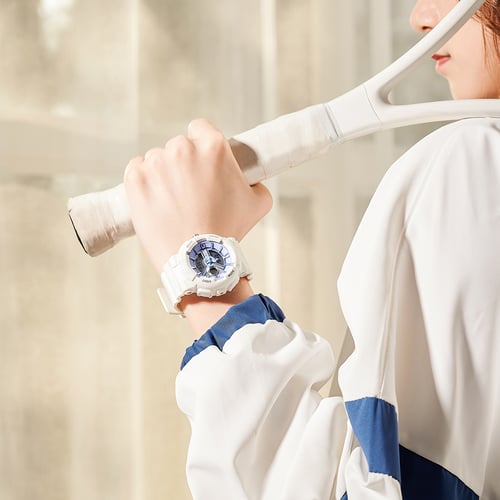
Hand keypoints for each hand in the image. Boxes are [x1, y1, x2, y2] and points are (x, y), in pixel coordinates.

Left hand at [123, 119, 272, 273]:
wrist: (197, 260)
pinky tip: (155, 200)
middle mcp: (183, 149)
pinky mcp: (135, 179)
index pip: (200, 128)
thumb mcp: (258, 203)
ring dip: (163, 174)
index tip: (201, 162)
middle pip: (179, 146)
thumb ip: (255, 182)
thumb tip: (251, 179)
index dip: (201, 145)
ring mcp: (156, 163)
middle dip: (183, 163)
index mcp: (213, 147)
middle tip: (190, 190)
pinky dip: (143, 182)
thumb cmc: (228, 232)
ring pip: (157, 159)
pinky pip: (137, 169)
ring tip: (173, 202)